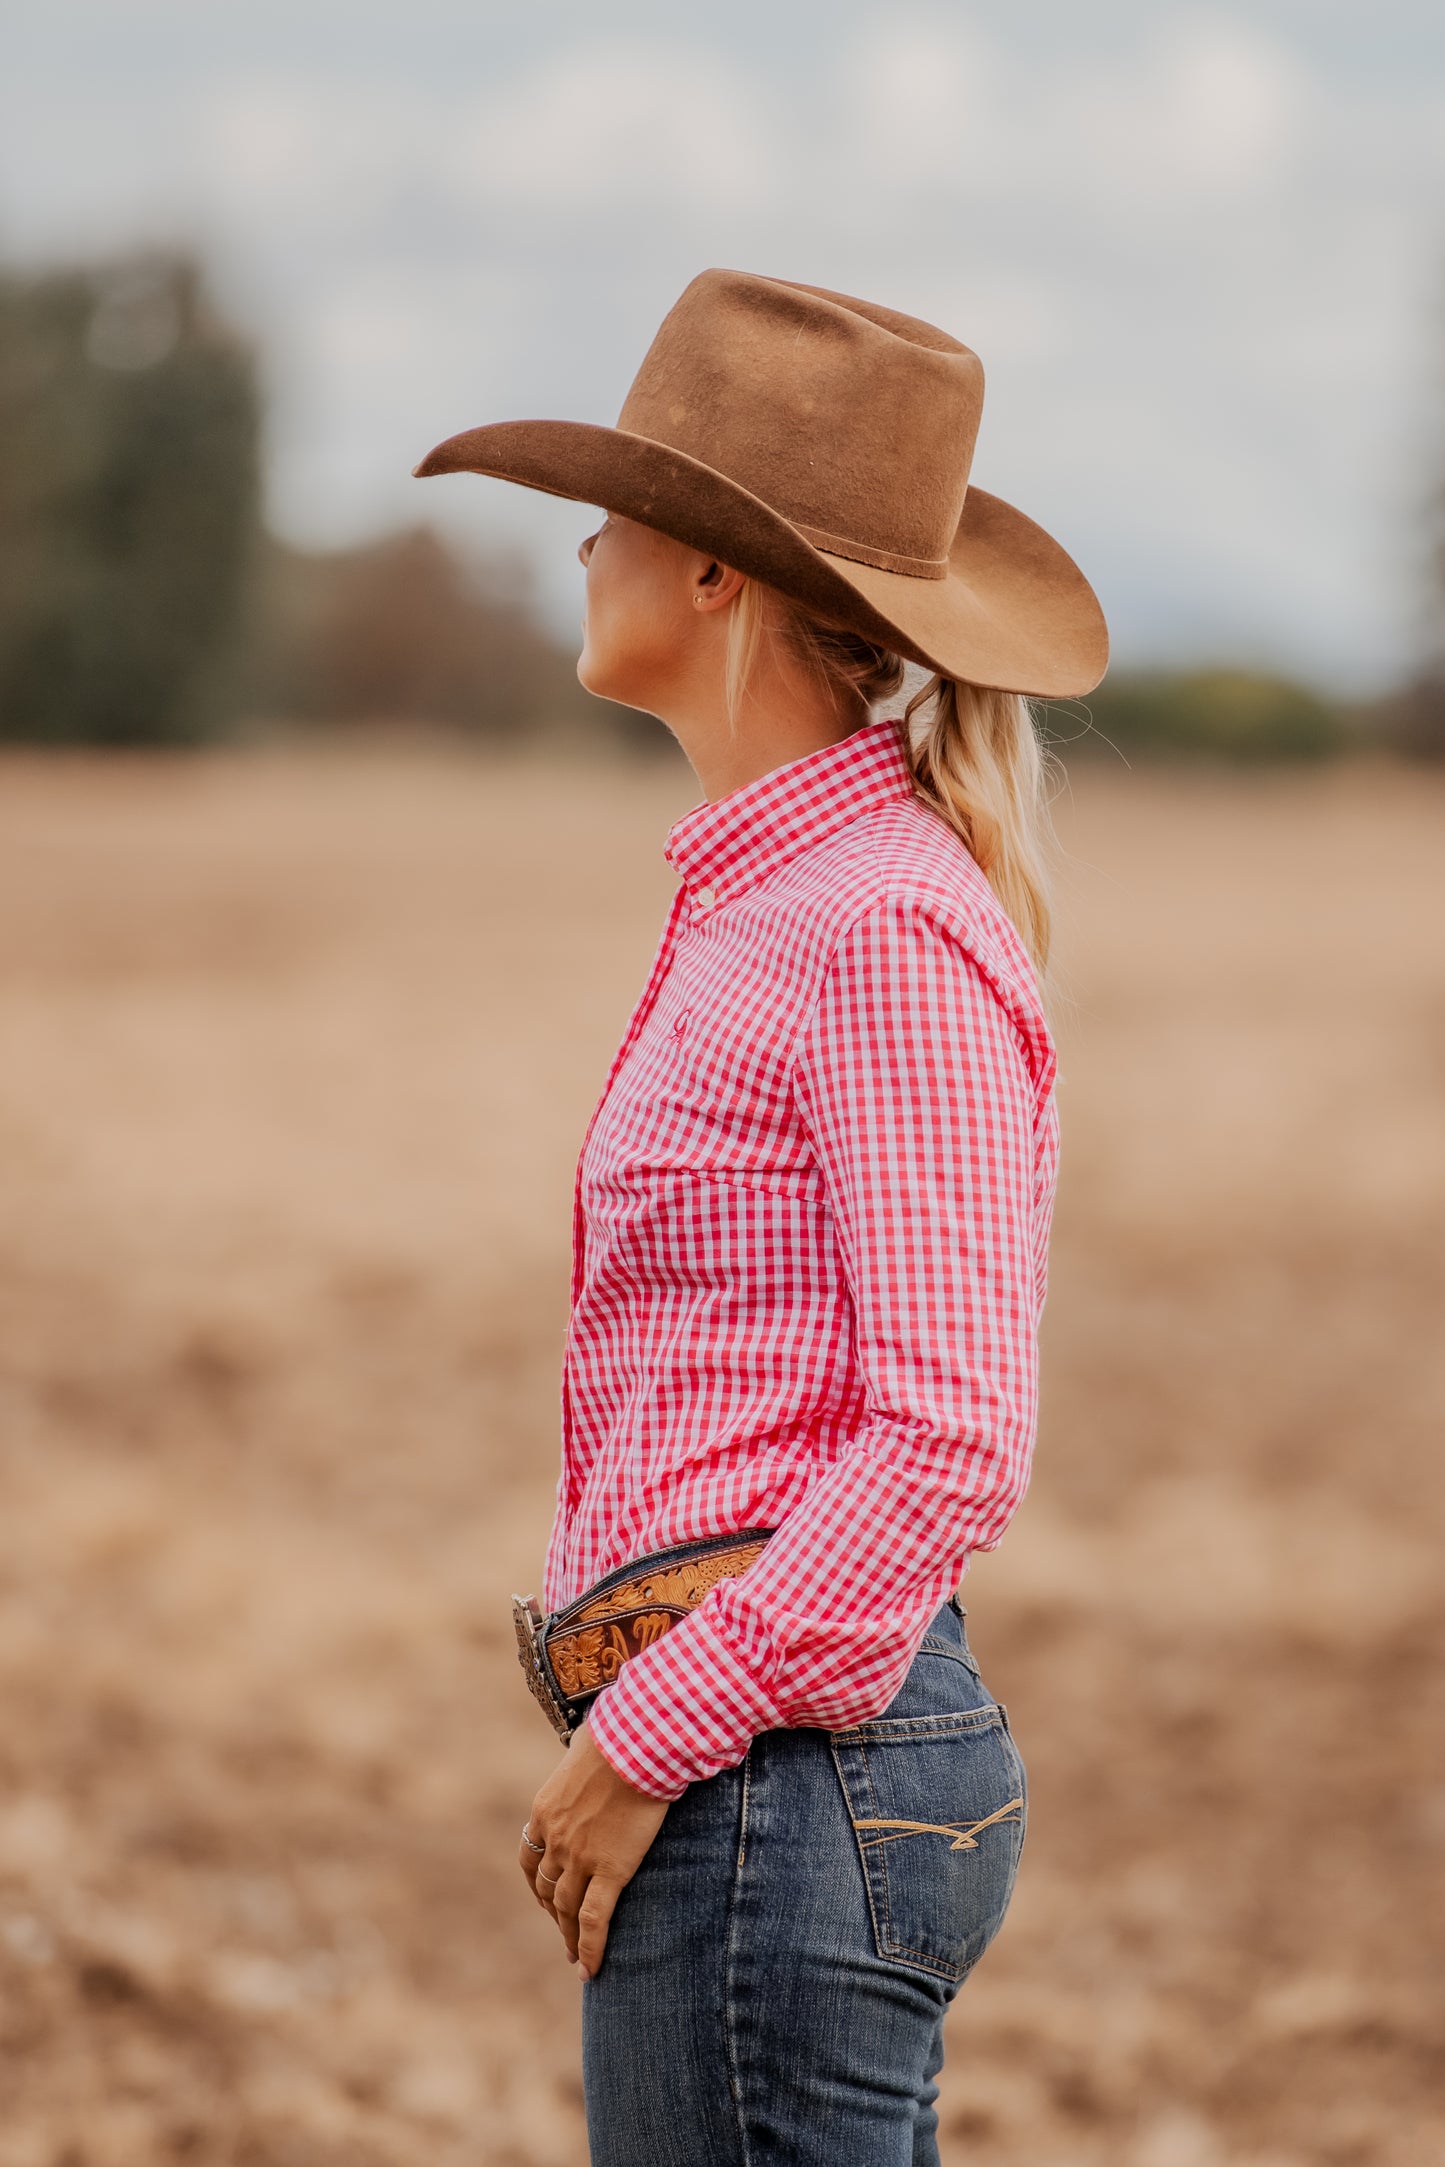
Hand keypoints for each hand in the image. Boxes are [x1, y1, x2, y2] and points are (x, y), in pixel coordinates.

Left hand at [518, 1721, 669, 1980]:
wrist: (638, 1745)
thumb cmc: (618, 1735)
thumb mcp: (585, 1747)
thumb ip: (582, 1762)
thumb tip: (591, 1748)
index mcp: (545, 1811)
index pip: (532, 1859)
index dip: (538, 1884)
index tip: (547, 1899)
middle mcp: (556, 1839)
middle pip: (548, 1889)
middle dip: (555, 1914)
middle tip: (564, 1933)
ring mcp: (580, 1858)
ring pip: (568, 1910)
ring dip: (570, 1936)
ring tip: (577, 1957)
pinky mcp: (610, 1870)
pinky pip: (596, 1919)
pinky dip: (590, 1947)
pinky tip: (591, 1970)